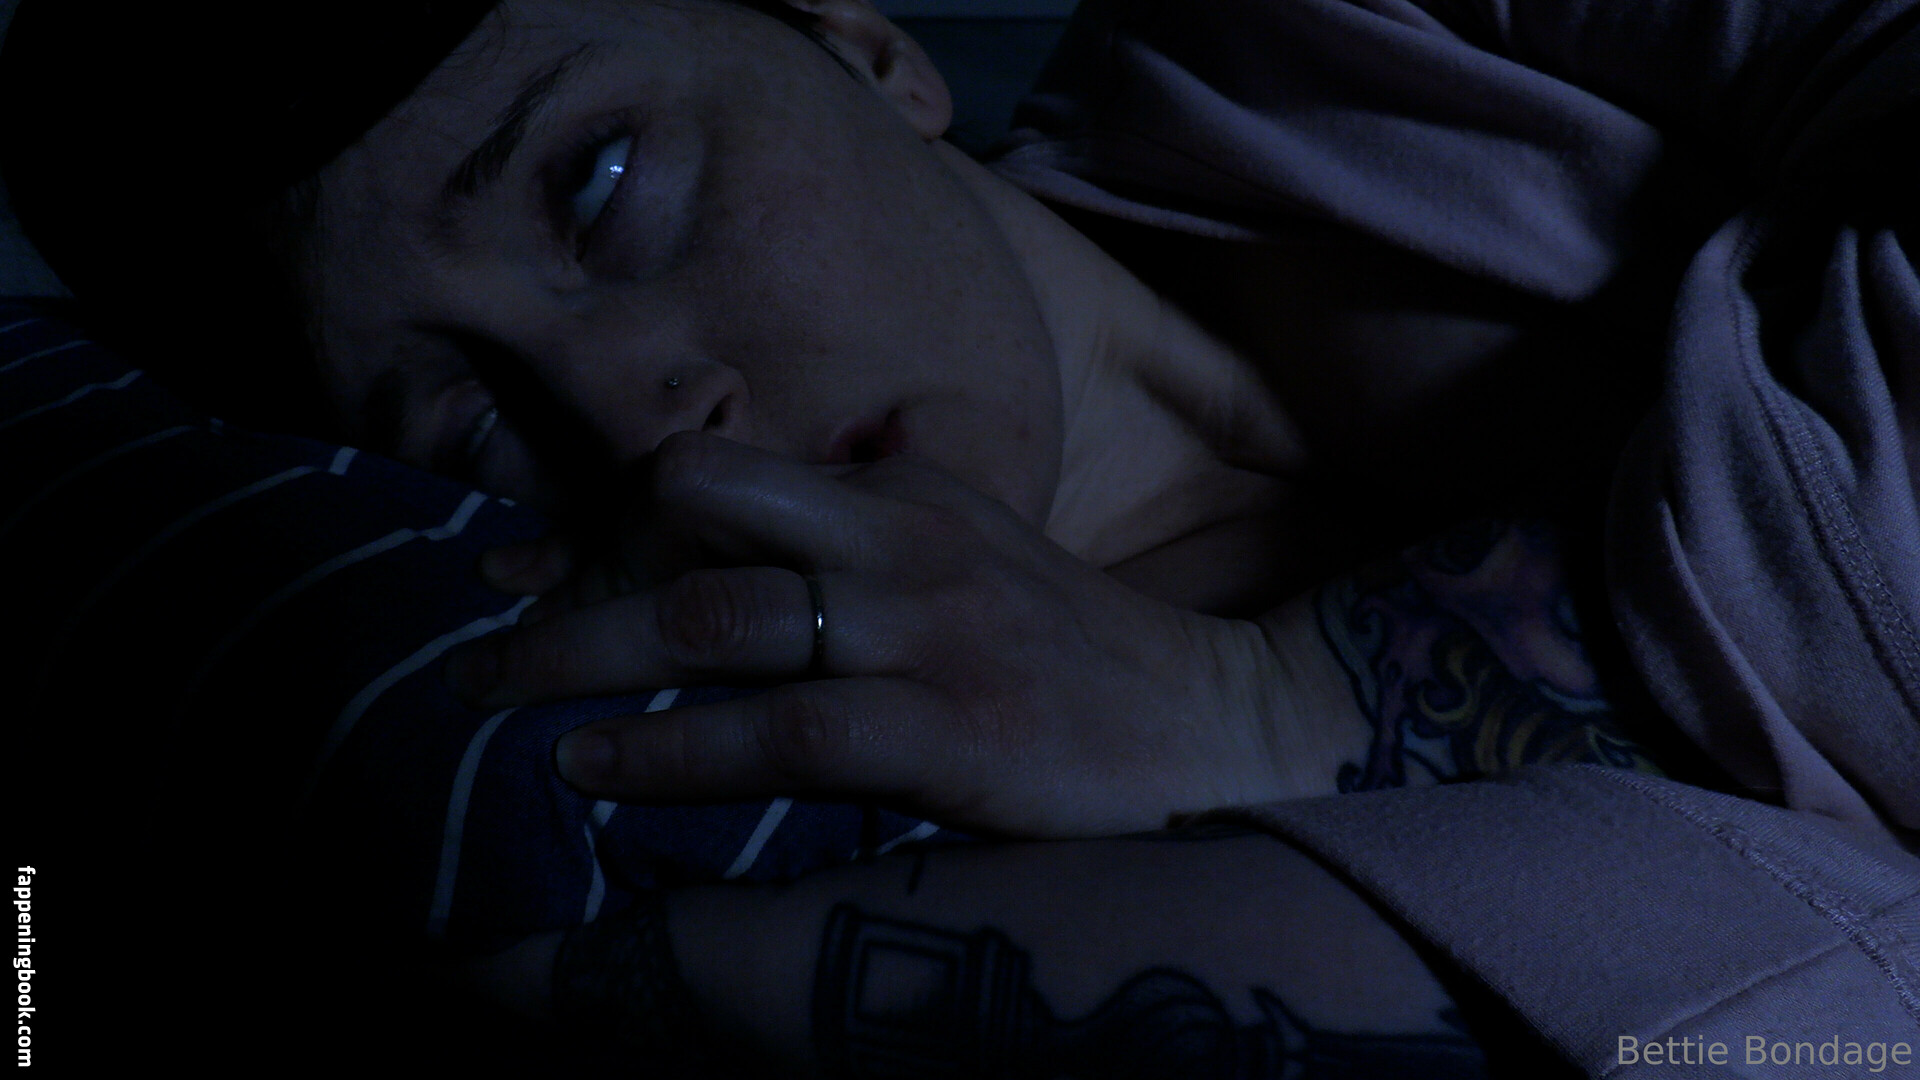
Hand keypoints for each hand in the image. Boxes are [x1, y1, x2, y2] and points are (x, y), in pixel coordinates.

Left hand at [448, 431, 1305, 837]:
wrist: (1223, 723)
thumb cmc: (1080, 657)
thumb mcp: (975, 561)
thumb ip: (868, 545)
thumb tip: (747, 565)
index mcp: (909, 490)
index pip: (722, 475)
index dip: (608, 521)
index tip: (526, 568)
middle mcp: (906, 540)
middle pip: (697, 521)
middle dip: (573, 577)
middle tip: (482, 635)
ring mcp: (928, 630)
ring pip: (717, 619)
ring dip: (586, 657)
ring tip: (498, 695)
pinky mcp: (949, 730)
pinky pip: (778, 728)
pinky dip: (670, 748)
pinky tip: (596, 765)